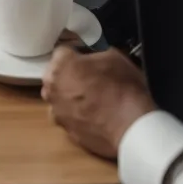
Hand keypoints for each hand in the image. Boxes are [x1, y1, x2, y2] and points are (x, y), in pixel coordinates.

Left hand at [42, 46, 156, 159]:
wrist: (132, 127)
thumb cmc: (123, 89)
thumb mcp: (114, 57)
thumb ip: (95, 54)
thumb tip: (93, 58)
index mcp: (59, 65)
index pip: (63, 52)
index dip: (78, 53)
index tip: (88, 58)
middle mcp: (51, 89)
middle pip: (57, 76)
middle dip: (71, 75)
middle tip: (92, 79)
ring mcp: (57, 113)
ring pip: (60, 99)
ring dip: (72, 97)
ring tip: (95, 101)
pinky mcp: (66, 132)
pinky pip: (70, 118)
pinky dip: (79, 116)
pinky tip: (96, 117)